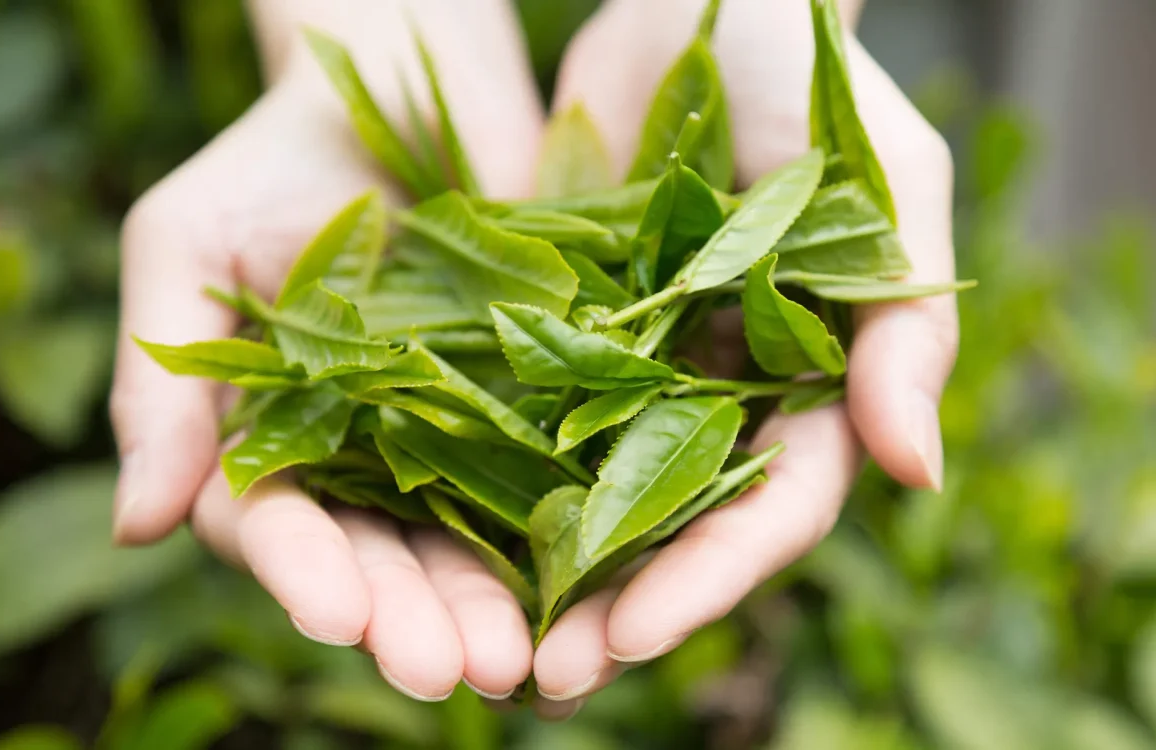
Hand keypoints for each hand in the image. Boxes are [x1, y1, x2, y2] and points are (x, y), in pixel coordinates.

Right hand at [110, 0, 544, 701]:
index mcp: (270, 433)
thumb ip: (162, 385)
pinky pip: (544, 473)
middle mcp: (362, 453)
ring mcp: (450, 432)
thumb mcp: (187, 245)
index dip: (305, 572)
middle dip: (410, 617)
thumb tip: (135, 529)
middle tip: (444, 671)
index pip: (276, 524)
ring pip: (464, 539)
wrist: (407, 86)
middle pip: (380, 555)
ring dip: (485, 603)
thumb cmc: (278, 156)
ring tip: (516, 660)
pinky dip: (561, 528)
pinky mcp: (529, 400)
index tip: (339, 614)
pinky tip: (586, 579)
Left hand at [531, 0, 956, 718]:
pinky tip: (432, 527)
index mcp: (808, 380)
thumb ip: (906, 321)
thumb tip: (918, 472)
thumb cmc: (803, 71)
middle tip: (538, 679)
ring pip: (591, 489)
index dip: (708, 579)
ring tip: (476, 638)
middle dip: (613, 604)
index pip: (770, 510)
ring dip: (539, 568)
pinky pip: (520, 408)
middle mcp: (720, 390)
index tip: (631, 636)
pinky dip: (484, 473)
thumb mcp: (884, 180)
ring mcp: (636, 362)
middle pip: (673, 525)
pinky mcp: (560, 324)